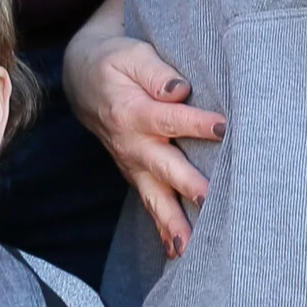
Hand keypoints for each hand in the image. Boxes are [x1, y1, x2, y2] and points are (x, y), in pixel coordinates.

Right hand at [62, 24, 221, 257]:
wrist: (83, 79)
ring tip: (190, 249)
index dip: (197, 123)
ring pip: (154, 197)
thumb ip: (156, 72)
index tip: (224, 127)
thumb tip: (180, 90)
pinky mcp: (136, 174)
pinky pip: (149, 204)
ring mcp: (132, 163)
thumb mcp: (132, 55)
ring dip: (172, 223)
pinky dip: (161, 230)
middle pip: (164, 167)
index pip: (170, 118)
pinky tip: (178, 251)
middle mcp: (132, 143)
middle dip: (188, 185)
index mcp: (132, 111)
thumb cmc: (116, 62)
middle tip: (211, 201)